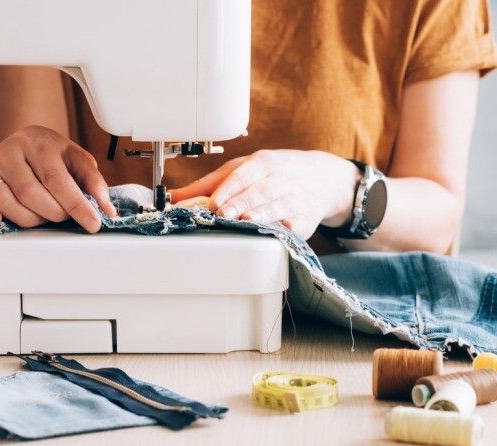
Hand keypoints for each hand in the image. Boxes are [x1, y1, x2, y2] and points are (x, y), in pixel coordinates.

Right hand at [0, 125, 115, 232]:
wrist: (29, 145)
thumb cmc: (56, 156)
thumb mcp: (79, 162)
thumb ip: (94, 183)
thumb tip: (107, 209)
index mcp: (38, 141)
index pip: (57, 180)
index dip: (77, 205)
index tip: (93, 223)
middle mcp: (9, 150)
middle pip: (30, 193)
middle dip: (53, 213)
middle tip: (64, 216)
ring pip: (3, 201)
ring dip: (28, 218)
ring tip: (43, 216)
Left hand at [170, 149, 359, 238]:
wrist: (322, 176)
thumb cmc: (276, 172)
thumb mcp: (245, 168)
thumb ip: (210, 183)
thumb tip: (175, 196)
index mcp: (262, 163)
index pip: (242, 175)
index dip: (227, 189)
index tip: (212, 202)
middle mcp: (280, 179)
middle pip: (259, 191)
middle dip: (241, 203)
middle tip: (223, 214)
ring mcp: (295, 198)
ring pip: (279, 205)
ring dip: (263, 214)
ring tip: (248, 221)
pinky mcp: (308, 217)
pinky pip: (300, 222)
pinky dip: (292, 227)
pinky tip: (284, 230)